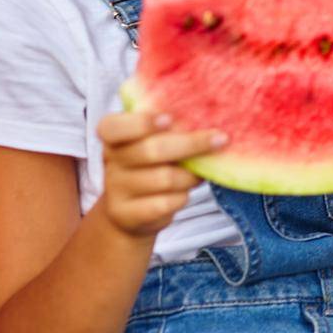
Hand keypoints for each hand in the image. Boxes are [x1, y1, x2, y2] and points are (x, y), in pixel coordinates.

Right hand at [96, 111, 222, 239]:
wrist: (130, 212)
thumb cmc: (151, 166)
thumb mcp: (153, 143)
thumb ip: (170, 130)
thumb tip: (206, 118)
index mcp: (113, 137)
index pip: (114, 127)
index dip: (141, 122)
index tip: (169, 118)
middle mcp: (111, 161)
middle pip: (152, 150)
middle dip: (191, 144)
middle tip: (221, 139)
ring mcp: (116, 189)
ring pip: (165, 179)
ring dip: (190, 176)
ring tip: (199, 172)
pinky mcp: (126, 214)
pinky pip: (166, 203)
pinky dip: (182, 197)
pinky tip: (184, 192)